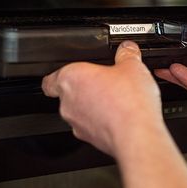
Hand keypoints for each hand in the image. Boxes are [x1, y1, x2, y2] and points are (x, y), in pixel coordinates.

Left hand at [42, 41, 165, 156]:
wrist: (136, 134)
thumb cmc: (128, 102)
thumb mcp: (132, 67)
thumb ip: (126, 54)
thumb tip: (127, 49)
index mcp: (71, 78)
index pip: (50, 79)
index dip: (60, 75)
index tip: (72, 73)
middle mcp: (68, 102)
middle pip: (68, 94)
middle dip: (85, 89)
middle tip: (104, 84)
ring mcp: (77, 123)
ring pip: (80, 112)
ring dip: (93, 106)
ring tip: (116, 101)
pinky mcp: (90, 139)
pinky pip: (91, 126)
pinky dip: (102, 122)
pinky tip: (120, 116)